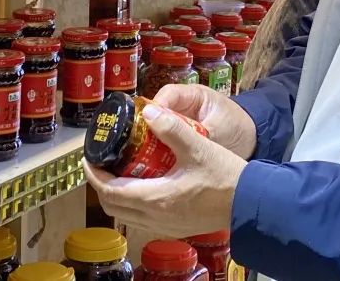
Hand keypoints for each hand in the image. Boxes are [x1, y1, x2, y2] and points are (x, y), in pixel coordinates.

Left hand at [85, 100, 247, 237]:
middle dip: (101, 184)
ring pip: (126, 215)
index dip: (94, 174)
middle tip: (101, 162)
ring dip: (116, 195)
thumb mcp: (198, 146)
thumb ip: (171, 128)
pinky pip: (141, 218)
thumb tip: (148, 112)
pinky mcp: (174, 227)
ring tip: (119, 170)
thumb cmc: (226, 177)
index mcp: (156, 198)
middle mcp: (155, 217)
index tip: (89, 157)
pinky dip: (132, 203)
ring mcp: (164, 225)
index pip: (110, 190)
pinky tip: (143, 184)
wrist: (250, 203)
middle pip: (113, 206)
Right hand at [152, 84, 256, 158]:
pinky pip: (166, 143)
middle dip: (147, 129)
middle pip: (157, 113)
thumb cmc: (239, 128)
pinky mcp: (182, 139)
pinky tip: (154, 166)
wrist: (254, 140)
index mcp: (193, 95)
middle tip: (138, 146)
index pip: (167, 95)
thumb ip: (200, 134)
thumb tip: (179, 144)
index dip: (154, 108)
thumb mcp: (219, 130)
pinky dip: (160, 153)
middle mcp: (183, 107)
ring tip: (142, 158)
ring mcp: (181, 123)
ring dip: (152, 143)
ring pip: (159, 129)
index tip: (145, 123)